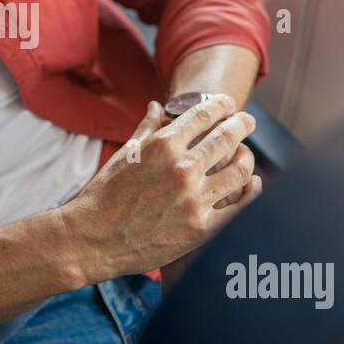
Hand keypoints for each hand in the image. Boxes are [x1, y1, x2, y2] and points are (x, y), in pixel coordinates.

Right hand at [57, 96, 257, 285]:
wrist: (92, 240)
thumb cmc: (104, 195)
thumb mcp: (124, 155)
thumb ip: (146, 128)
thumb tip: (157, 106)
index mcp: (163, 145)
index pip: (205, 114)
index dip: (222, 104)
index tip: (228, 104)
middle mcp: (182, 168)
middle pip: (228, 136)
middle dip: (242, 124)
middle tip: (246, 121)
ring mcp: (194, 198)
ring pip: (240, 170)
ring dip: (247, 157)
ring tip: (245, 154)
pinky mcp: (201, 228)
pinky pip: (240, 206)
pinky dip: (251, 191)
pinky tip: (251, 184)